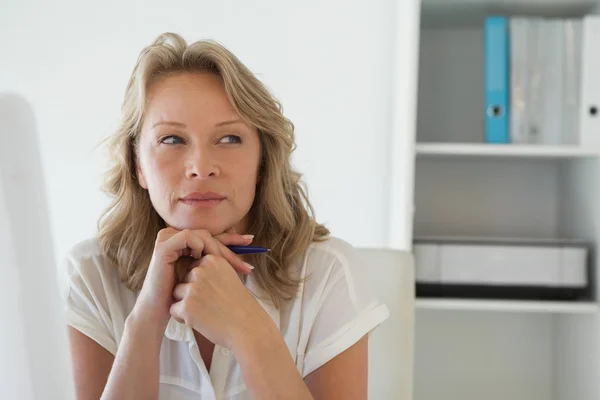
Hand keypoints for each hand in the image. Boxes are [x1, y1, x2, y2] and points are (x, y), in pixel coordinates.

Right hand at [133, 228, 253, 328]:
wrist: (161, 309)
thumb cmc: (182, 296)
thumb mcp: (203, 276)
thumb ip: (217, 264)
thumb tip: (246, 259)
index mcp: (184, 241)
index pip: (212, 237)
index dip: (232, 239)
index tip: (251, 242)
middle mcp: (175, 235)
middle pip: (209, 235)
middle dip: (229, 247)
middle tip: (244, 259)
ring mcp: (167, 238)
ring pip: (202, 234)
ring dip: (216, 249)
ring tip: (225, 264)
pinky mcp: (163, 245)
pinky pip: (188, 237)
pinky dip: (198, 246)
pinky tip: (202, 260)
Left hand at [170, 254, 267, 348]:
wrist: (248, 327)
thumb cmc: (240, 305)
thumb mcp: (230, 277)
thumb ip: (212, 271)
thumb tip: (193, 271)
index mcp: (212, 260)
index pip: (193, 267)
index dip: (199, 281)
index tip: (213, 292)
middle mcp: (201, 270)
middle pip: (183, 278)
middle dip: (191, 291)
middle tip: (210, 304)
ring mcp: (193, 287)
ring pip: (176, 292)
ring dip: (185, 303)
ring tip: (205, 312)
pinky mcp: (187, 306)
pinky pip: (173, 309)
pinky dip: (182, 317)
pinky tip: (199, 320)